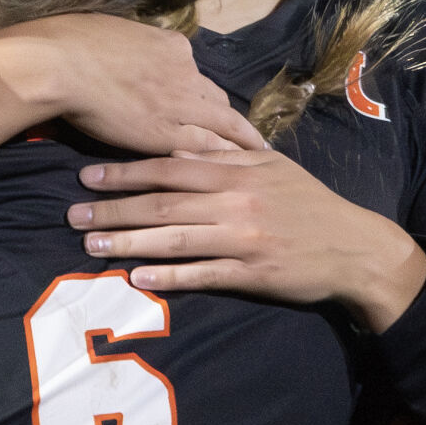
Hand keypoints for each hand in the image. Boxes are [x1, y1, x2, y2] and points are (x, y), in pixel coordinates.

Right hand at [0, 13, 266, 154]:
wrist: (61, 63)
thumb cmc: (71, 40)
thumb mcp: (113, 31)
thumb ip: (130, 45)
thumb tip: (126, 48)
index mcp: (171, 45)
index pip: (195, 72)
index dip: (202, 91)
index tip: (209, 104)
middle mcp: (184, 72)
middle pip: (217, 99)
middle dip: (230, 118)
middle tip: (248, 136)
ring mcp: (179, 102)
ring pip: (221, 124)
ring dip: (240, 141)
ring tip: (258, 156)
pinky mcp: (166, 133)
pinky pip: (205, 148)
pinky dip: (223, 159)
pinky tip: (235, 172)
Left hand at [67, 149, 425, 332]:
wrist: (352, 246)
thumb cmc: (308, 202)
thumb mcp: (271, 166)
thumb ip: (225, 155)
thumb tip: (178, 145)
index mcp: (236, 171)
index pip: (169, 166)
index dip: (125, 172)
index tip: (88, 177)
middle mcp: (234, 201)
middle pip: (162, 202)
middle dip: (113, 209)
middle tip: (73, 216)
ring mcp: (242, 238)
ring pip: (174, 238)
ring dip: (129, 243)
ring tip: (91, 247)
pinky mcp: (251, 272)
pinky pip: (203, 274)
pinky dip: (169, 277)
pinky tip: (138, 279)